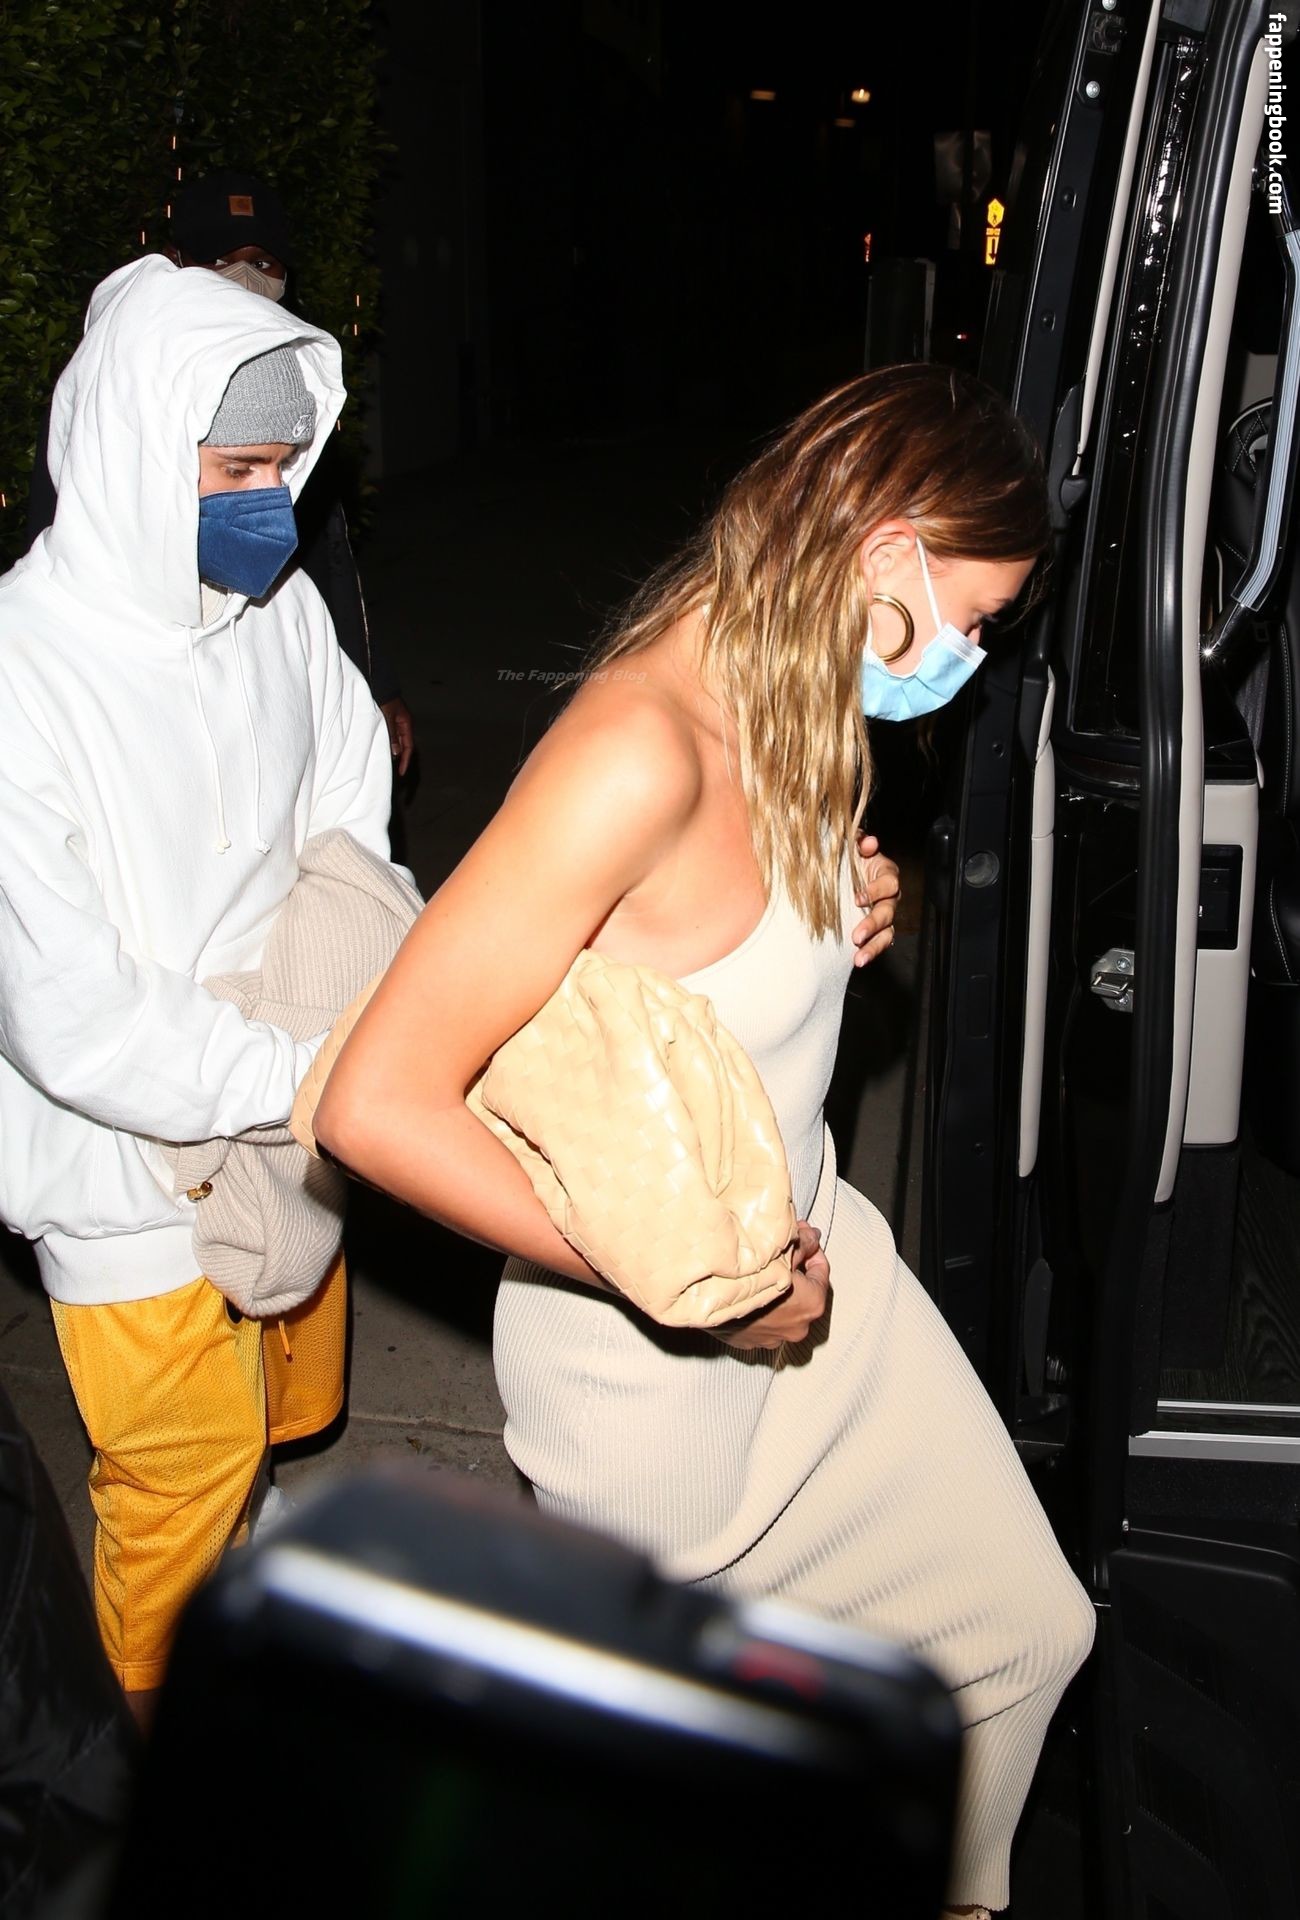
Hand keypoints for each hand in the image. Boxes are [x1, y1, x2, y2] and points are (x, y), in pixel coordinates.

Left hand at [380, 697, 415, 778]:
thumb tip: (395, 752)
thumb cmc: (385, 698)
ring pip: (397, 741)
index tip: (401, 772)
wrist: (379, 684)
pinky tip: (382, 748)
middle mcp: (403, 724)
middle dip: (400, 758)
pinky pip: (391, 736)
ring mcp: (397, 722)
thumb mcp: (387, 717)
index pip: (409, 747)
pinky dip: (388, 743)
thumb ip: (391, 734)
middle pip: (404, 746)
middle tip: (394, 770)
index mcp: (407, 724)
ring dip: (393, 750)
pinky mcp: (389, 720)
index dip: (405, 760)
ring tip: (386, 761)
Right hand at [713, 1222, 829, 1350]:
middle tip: (781, 1250)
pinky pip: (759, 1320)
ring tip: (761, 1270)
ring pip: (781, 1308)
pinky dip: (758, 1306)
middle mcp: (798, 1327)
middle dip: (794, 1269)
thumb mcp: (781, 1251)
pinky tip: (746, 1289)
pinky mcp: (750, 1342)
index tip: (802, 1238)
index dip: (811, 1249)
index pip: (822, 1271)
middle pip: (803, 1291)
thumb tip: (812, 1237)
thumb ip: (804, 1244)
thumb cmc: (746, 1277)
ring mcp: (773, 1338)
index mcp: (812, 1304)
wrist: (707, 1301)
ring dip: (775, 1290)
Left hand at [852, 830, 899, 966]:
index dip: (875, 890)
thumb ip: (859, 841)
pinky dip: (870, 953)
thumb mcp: (852, 846)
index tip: (857, 898)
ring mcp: (884, 915)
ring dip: (873, 946)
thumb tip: (868, 842)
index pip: (889, 883)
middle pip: (888, 912)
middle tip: (857, 935)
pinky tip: (858, 960)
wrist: (840, 875)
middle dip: (873, 924)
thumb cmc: (849, 858)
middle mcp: (889, 897)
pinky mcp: (876, 930)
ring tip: (859, 958)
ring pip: (886, 933)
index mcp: (886, 874)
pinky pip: (878, 944)